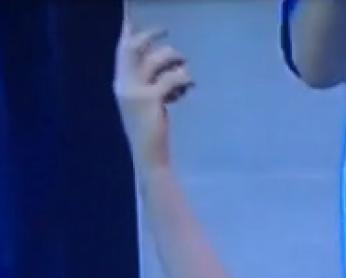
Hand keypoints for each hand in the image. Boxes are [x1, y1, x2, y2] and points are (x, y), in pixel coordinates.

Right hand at [113, 7, 193, 172]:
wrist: (150, 158)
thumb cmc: (152, 135)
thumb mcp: (150, 106)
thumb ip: (154, 87)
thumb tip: (171, 71)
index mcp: (121, 84)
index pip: (122, 51)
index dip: (129, 32)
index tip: (132, 16)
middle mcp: (123, 84)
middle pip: (134, 47)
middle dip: (151, 36)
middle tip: (168, 32)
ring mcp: (134, 91)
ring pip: (154, 60)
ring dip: (173, 58)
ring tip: (185, 68)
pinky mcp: (149, 100)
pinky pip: (169, 79)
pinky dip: (182, 79)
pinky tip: (189, 86)